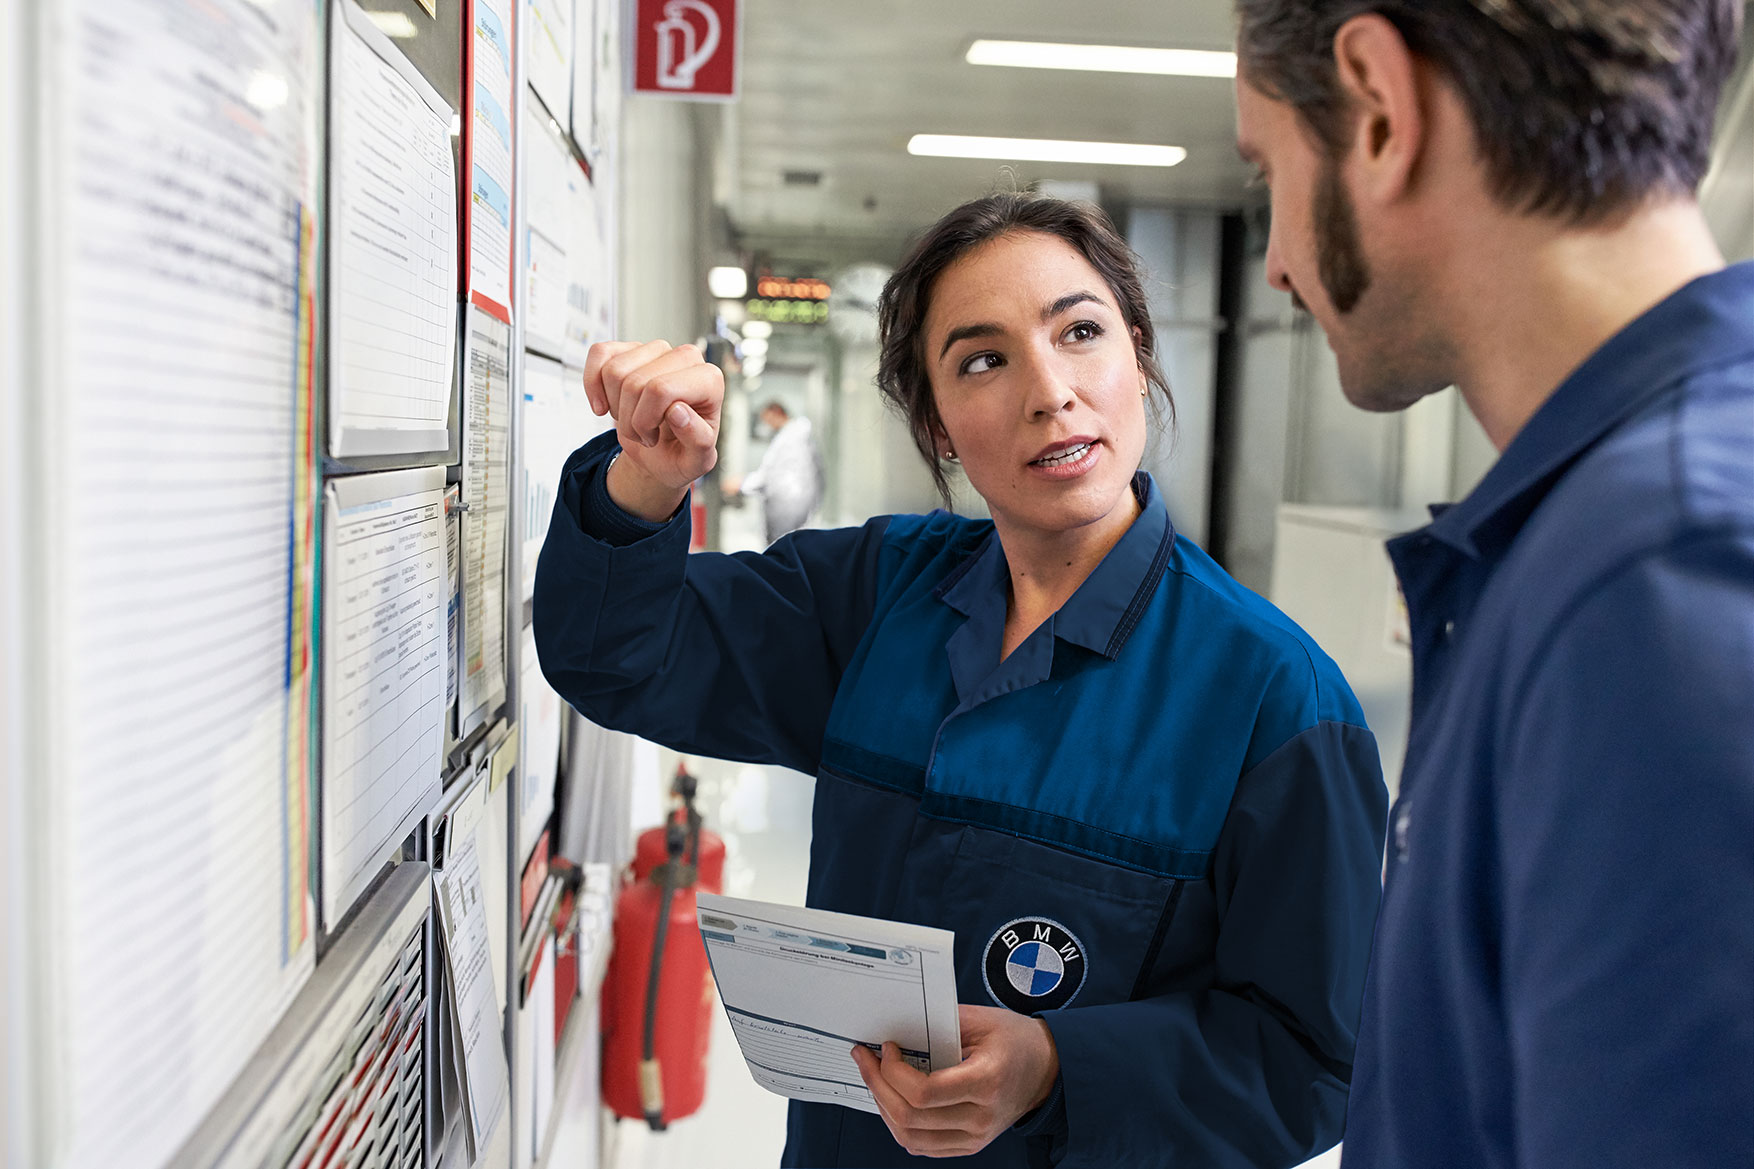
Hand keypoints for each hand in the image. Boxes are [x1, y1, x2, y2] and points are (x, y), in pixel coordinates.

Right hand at [582, 340, 721, 521]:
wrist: (662, 454)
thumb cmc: (682, 454)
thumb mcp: (697, 461)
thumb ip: (698, 440)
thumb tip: (678, 411)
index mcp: (709, 380)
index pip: (660, 389)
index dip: (646, 420)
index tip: (654, 438)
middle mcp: (686, 357)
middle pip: (634, 382)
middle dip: (630, 420)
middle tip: (645, 435)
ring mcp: (657, 349)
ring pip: (614, 371)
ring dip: (616, 407)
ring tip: (634, 422)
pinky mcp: (631, 348)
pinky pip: (599, 353)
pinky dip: (592, 384)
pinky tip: (603, 405)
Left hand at [850, 1004, 1059, 1157]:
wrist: (1047, 1069)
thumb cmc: (1016, 1040)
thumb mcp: (981, 1020)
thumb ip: (938, 1023)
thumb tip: (895, 1026)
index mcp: (986, 1082)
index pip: (924, 1093)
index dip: (893, 1072)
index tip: (886, 1048)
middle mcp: (981, 1117)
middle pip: (910, 1117)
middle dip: (877, 1085)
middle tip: (866, 1059)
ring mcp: (975, 1137)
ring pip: (910, 1138)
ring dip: (883, 1108)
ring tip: (875, 1080)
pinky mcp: (970, 1145)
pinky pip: (922, 1146)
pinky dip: (899, 1125)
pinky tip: (892, 1099)